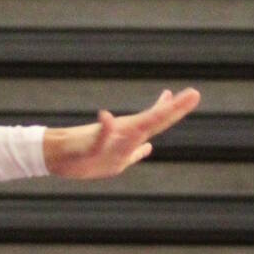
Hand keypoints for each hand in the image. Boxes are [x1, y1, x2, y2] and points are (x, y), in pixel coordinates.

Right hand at [43, 88, 200, 179]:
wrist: (58, 156)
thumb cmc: (86, 156)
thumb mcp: (115, 159)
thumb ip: (133, 152)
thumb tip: (149, 146)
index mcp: (130, 136)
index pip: (158, 121)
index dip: (176, 109)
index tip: (194, 94)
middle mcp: (124, 134)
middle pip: (154, 121)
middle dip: (174, 109)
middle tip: (195, 94)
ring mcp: (109, 139)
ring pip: (134, 126)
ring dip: (150, 115)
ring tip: (167, 99)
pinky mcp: (90, 144)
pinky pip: (100, 137)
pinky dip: (104, 128)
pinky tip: (106, 117)